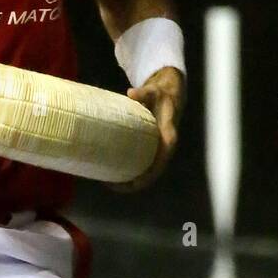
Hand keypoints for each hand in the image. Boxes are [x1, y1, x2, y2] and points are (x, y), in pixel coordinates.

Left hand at [108, 66, 184, 191]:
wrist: (169, 94)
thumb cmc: (160, 95)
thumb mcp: (154, 92)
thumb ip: (143, 93)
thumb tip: (131, 93)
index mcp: (168, 138)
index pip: (160, 163)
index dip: (148, 176)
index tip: (134, 183)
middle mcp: (164, 148)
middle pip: (151, 174)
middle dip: (133, 184)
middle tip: (110, 185)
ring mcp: (158, 150)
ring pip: (145, 172)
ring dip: (129, 181)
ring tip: (108, 183)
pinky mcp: (151, 148)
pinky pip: (141, 164)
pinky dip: (130, 171)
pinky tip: (114, 172)